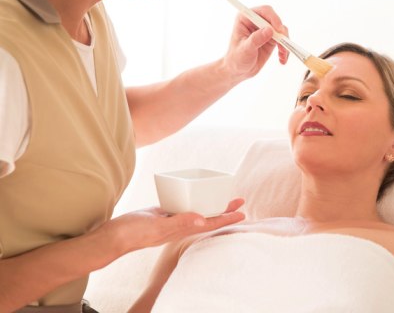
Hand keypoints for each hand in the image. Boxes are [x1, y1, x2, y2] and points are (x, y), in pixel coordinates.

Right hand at [101, 199, 245, 254]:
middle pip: (208, 216)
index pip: (210, 222)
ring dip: (209, 204)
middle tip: (240, 199)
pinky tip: (192, 193)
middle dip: (224, 208)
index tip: (242, 212)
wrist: (114, 236)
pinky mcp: (161, 214)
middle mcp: (179, 225)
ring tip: (221, 196)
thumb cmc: (135, 233)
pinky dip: (190, 199)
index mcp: (181, 229)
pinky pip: (181, 206)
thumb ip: (179, 222)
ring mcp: (171, 220)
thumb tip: (201, 219)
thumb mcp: (158, 226)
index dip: (227, 217)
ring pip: (196, 210)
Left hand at [222, 5, 289, 80]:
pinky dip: (285, 49)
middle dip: (281, 32)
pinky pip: (283, 40)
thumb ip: (256, 39)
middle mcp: (256, 22)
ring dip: (284, 42)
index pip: (263, 11)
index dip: (273, 18)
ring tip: (282, 54)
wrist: (238, 70)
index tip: (279, 29)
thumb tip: (269, 30)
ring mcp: (265, 30)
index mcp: (246, 18)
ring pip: (281, 30)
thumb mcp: (245, 50)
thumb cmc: (236, 59)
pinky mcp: (271, 39)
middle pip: (275, 20)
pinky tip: (282, 58)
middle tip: (283, 44)